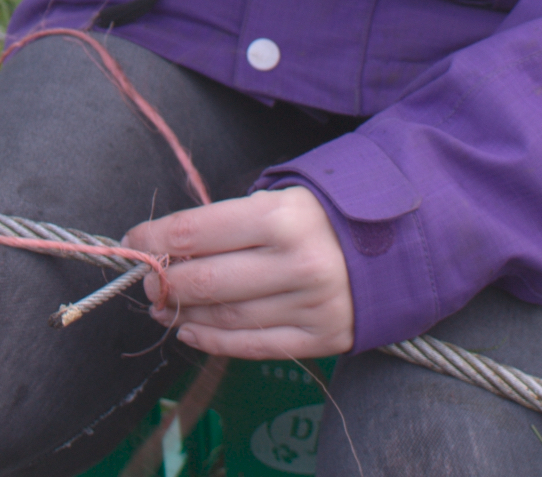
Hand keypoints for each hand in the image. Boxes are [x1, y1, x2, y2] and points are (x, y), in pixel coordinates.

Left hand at [124, 186, 354, 357]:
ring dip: (184, 314)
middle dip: (164, 281)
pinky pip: (255, 346)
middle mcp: (296, 263)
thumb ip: (235, 221)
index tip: (134, 241)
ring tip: (164, 305)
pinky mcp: (323, 337)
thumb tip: (172, 247)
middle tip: (148, 280)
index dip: (154, 239)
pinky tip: (191, 332)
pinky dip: (214, 342)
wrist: (407, 239)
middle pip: (204, 281)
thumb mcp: (287, 194)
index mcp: (283, 216)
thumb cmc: (331, 211)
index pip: (195, 232)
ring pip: (225, 318)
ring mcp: (311, 305)